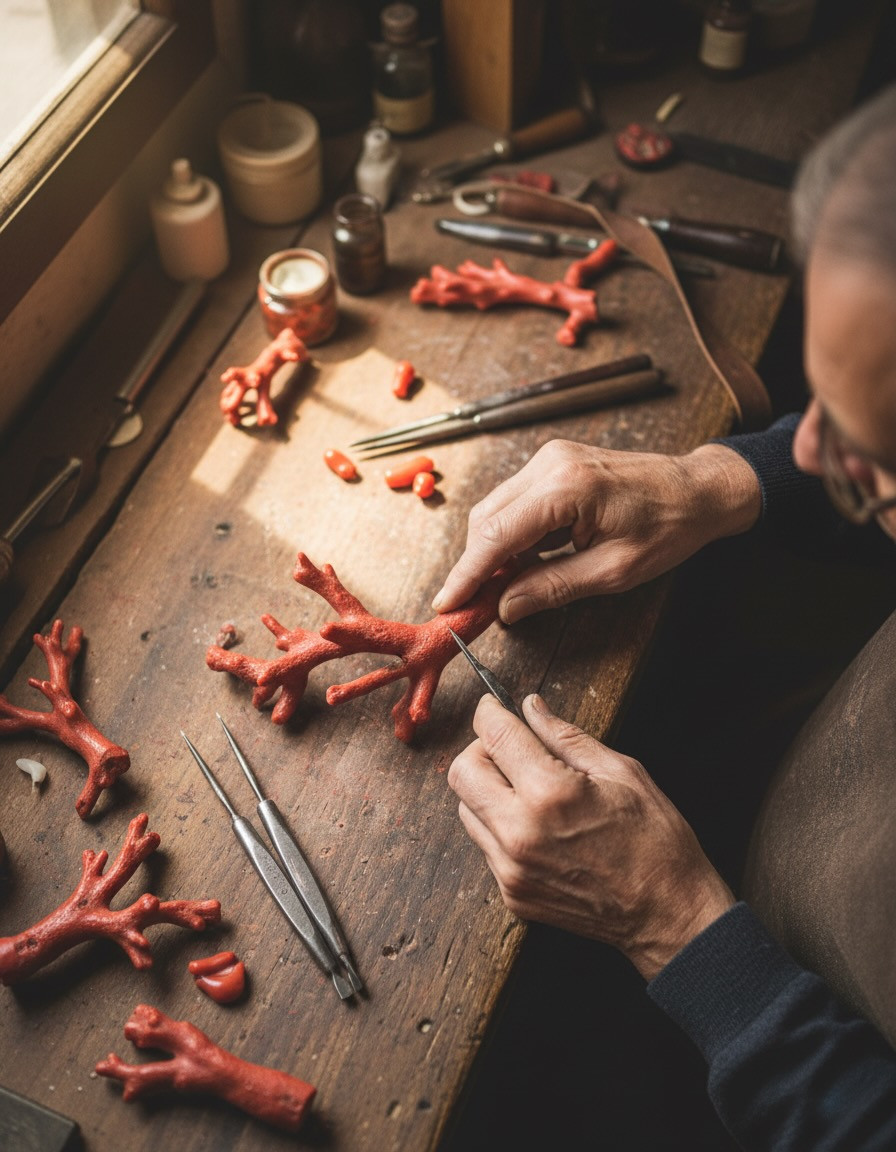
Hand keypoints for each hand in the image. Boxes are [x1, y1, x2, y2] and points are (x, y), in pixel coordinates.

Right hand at [433, 439, 760, 621]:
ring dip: (493, 550)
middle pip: (486, 519)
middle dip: (476, 565)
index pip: (496, 536)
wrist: (699, 490)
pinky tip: (525, 562)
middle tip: (475, 606)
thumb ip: (553, 588)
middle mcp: (550, 464)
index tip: (446, 603)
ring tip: (503, 588)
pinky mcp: (555, 463)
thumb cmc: (668, 528)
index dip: (466, 575)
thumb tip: (505, 608)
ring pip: (496, 509)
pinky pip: (516, 501)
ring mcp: (551, 458)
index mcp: (567, 488)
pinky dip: (512, 534)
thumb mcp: (613, 571)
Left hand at [447, 694, 734, 979]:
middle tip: (513, 749)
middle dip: (482, 750)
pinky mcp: (511, 893)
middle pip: (462, 771)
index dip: (490, 711)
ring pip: (467, 808)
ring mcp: (511, 868)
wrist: (668, 914)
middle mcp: (519, 832)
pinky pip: (486, 844)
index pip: (494, 734)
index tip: (495, 705)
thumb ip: (567, 736)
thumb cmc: (655, 842)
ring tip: (529, 790)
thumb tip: (531, 707)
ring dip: (488, 789)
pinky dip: (501, 825)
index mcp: (550, 793)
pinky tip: (539, 825)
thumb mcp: (621, 772)